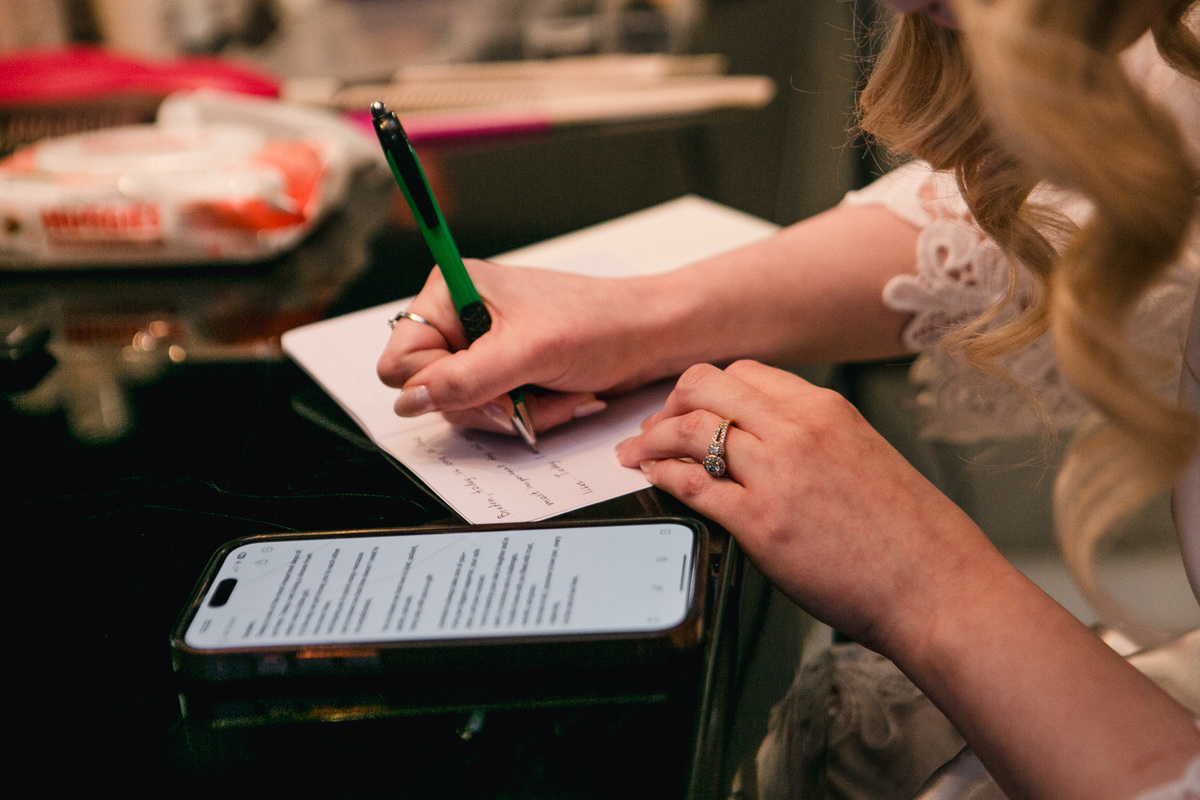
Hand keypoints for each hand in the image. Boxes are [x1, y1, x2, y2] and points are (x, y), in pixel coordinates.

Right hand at [376, 259, 679, 433]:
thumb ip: (464, 379)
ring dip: (512, 411)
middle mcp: (461, 318)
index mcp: (451, 293)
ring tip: (550, 391)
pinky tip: (557, 396)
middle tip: (523, 393)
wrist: (647, 336)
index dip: (435, 384)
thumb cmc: (597, 324)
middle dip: (485, 402)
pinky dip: (527, 414)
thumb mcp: (527, 351)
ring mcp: (483, 349)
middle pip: (431, 391)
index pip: (401, 360)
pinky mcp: (505, 373)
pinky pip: (494, 412)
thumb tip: (410, 401)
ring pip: (465, 408)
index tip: (483, 386)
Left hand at [615, 360, 998, 653]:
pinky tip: (653, 476)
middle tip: (654, 426)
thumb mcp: (864, 456)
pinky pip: (690, 483)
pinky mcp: (760, 522)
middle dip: (670, 404)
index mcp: (826, 409)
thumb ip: (815, 440)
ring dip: (652, 437)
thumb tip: (767, 443)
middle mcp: (797, 429)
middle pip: (706, 388)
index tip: (690, 406)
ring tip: (638, 451)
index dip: (707, 390)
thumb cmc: (910, 534)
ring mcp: (776, 473)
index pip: (744, 374)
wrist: (936, 585)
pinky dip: (662, 474)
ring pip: (689, 429)